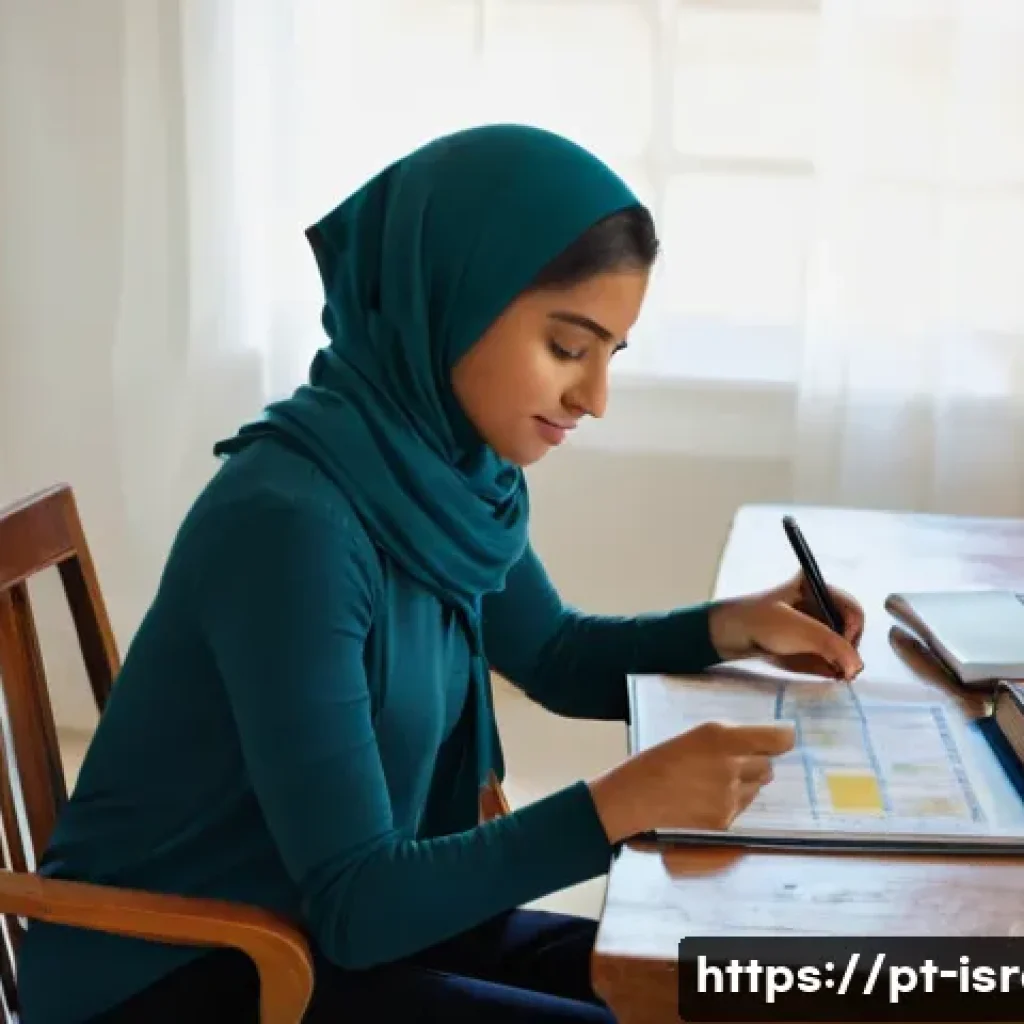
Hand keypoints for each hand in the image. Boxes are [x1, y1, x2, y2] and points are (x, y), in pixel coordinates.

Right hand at [588, 721, 795, 843]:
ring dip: (746, 782)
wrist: (636, 796)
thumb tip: (762, 744)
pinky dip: (733, 800)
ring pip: (757, 786)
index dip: (783, 738)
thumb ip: (729, 737)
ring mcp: (730, 795)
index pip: (777, 739)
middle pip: (768, 765)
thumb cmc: (660, 759)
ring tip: (714, 780)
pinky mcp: (726, 819)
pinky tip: (707, 797)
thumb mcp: (695, 735)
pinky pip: (743, 805)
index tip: (783, 737)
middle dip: (757, 762)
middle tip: (734, 761)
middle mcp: (731, 765)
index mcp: (721, 736)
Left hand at [708, 572, 864, 680]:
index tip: (840, 650)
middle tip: (840, 669)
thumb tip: (856, 666)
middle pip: (850, 629)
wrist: (728, 635)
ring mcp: (812, 623)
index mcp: (816, 587)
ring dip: (841, 660)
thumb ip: (831, 645)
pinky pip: (828, 655)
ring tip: (833, 673)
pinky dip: (830, 665)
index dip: (851, 632)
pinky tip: (826, 672)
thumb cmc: (759, 622)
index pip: (852, 610)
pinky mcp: (806, 641)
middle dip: (847, 650)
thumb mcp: (797, 630)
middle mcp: (818, 603)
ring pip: (841, 645)